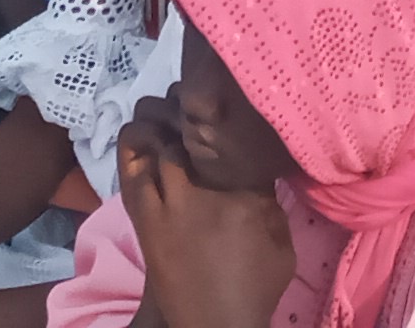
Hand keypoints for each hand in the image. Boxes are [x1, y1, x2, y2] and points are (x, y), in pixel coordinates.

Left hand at [116, 103, 300, 327]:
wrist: (216, 324)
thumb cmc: (255, 285)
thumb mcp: (280, 241)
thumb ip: (269, 201)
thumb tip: (255, 166)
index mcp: (244, 194)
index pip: (233, 139)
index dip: (227, 116)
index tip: (226, 107)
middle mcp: (204, 192)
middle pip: (189, 132)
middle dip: (189, 113)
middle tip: (195, 108)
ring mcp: (170, 206)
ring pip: (156, 146)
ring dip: (159, 126)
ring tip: (165, 117)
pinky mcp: (146, 221)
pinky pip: (134, 174)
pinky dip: (137, 152)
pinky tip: (144, 140)